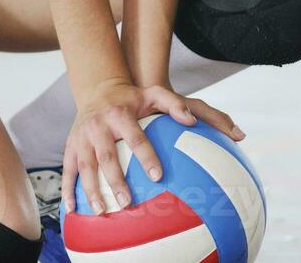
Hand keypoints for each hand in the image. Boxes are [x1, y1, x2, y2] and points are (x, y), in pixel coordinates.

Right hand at [61, 80, 246, 214]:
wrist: (99, 89)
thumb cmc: (136, 97)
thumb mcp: (159, 93)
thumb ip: (186, 107)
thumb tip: (233, 132)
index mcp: (121, 113)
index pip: (135, 135)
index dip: (145, 154)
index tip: (158, 175)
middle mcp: (99, 124)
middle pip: (106, 154)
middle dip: (114, 179)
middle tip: (127, 202)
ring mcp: (82, 135)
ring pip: (84, 165)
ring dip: (90, 189)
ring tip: (102, 212)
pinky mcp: (70, 145)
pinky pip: (68, 169)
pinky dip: (69, 190)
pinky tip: (73, 211)